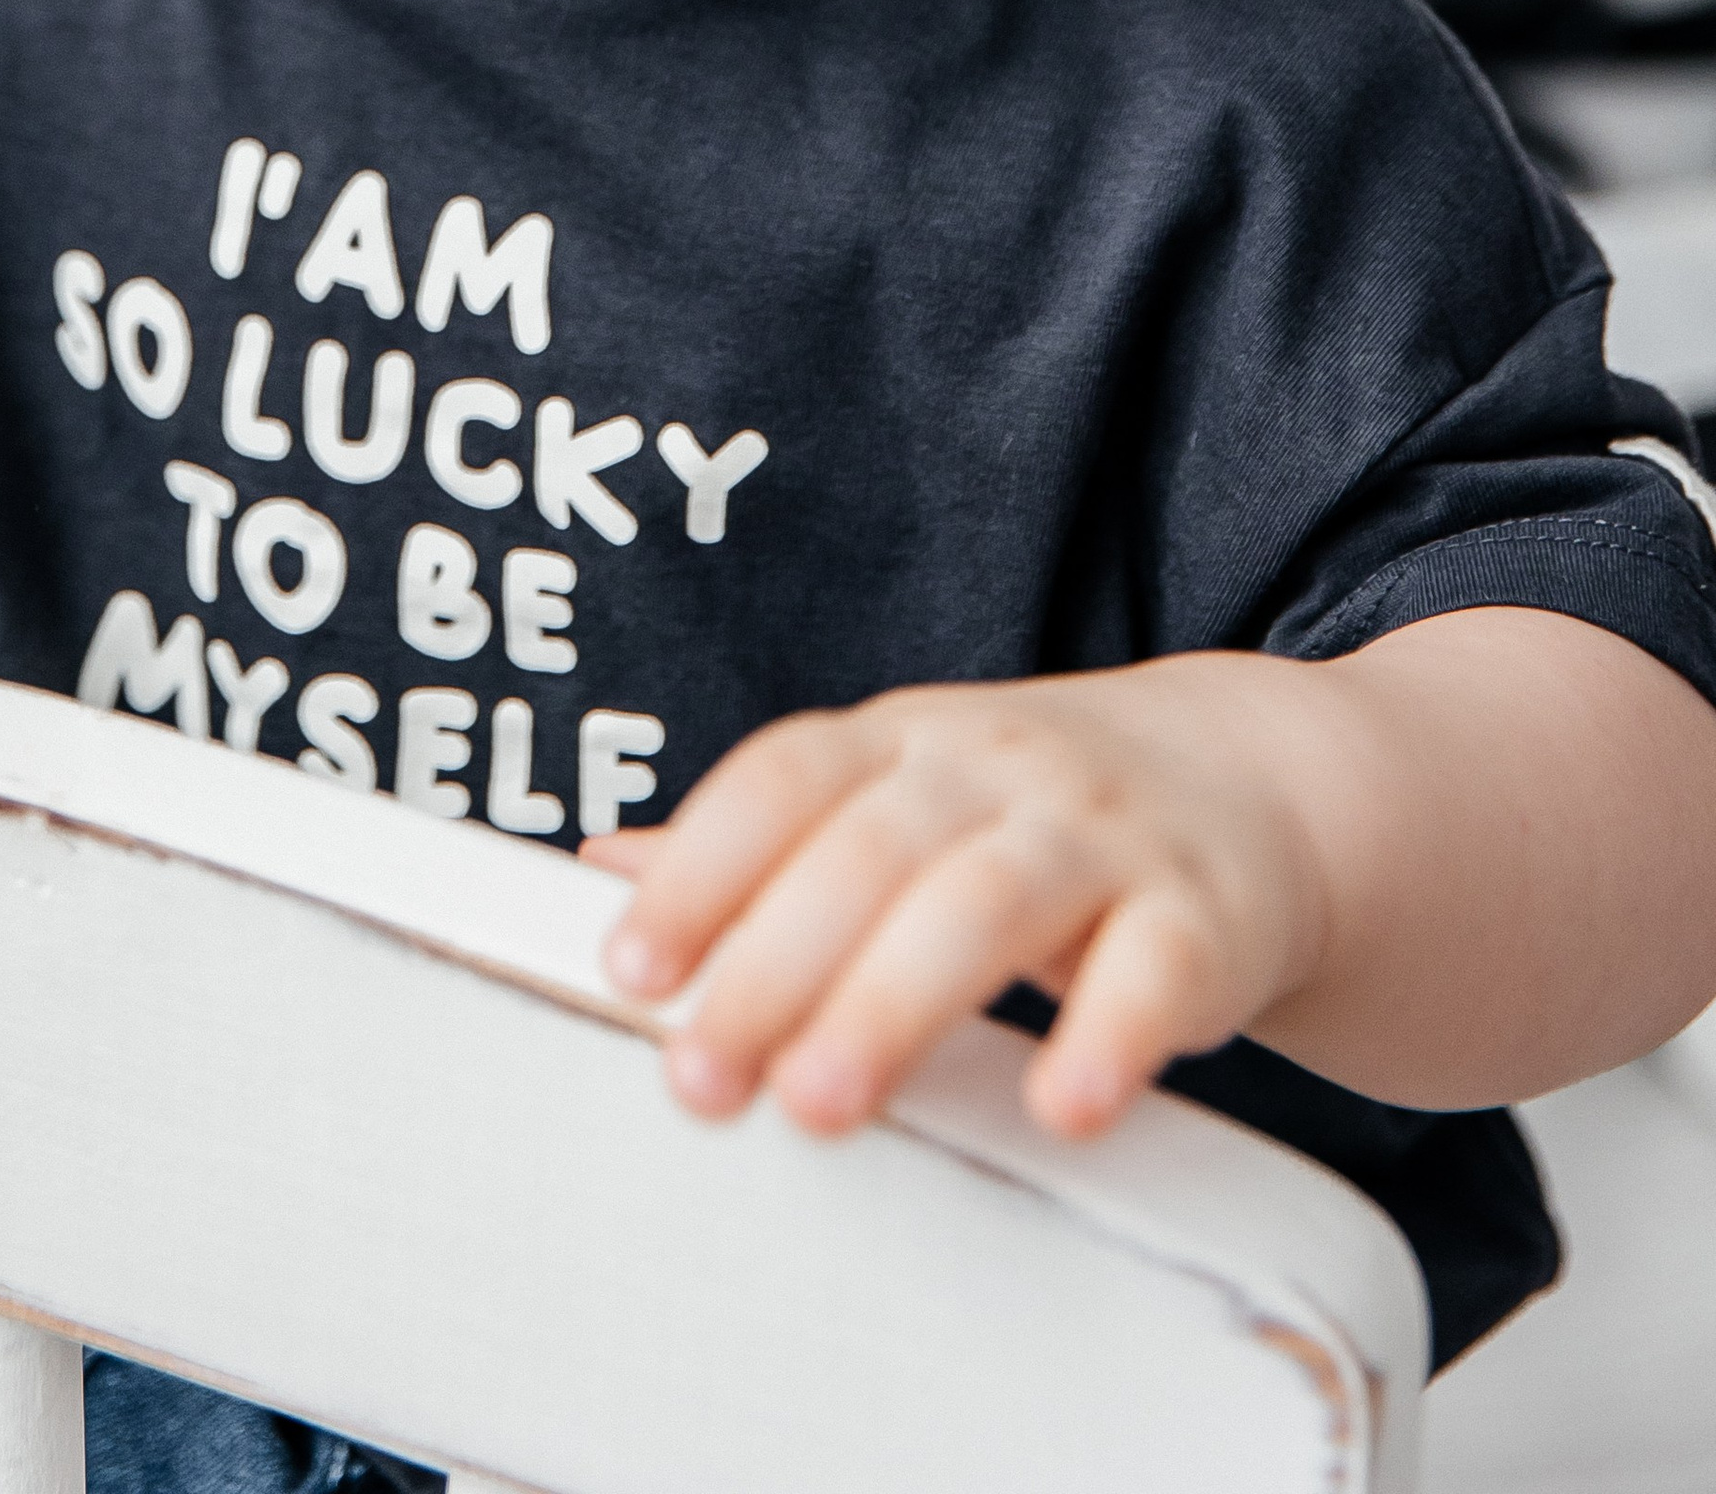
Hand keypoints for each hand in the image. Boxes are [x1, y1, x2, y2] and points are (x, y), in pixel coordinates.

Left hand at [582, 663, 1330, 1142]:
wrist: (1251, 781)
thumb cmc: (1031, 813)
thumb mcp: (897, 799)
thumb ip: (764, 845)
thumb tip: (600, 872)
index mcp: (902, 744)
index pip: (783, 780)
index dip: (703, 868)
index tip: (633, 966)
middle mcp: (992, 769)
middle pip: (869, 852)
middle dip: (777, 966)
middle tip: (705, 1078)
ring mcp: (1101, 834)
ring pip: (989, 902)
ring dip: (896, 1002)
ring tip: (821, 1103)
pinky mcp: (1203, 914)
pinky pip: (1155, 968)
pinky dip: (1108, 1035)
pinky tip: (1063, 1106)